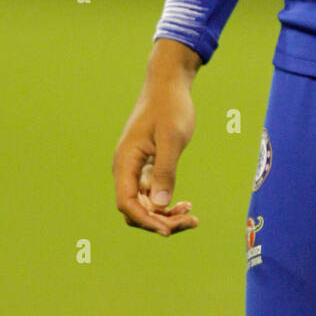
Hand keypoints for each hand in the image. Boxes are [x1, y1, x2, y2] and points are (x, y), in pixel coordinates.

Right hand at [113, 39, 201, 237]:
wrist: (168, 84)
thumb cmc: (170, 106)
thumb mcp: (172, 137)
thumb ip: (165, 169)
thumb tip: (161, 204)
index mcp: (125, 161)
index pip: (127, 203)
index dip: (146, 220)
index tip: (168, 230)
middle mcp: (125, 168)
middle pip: (135, 209)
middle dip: (159, 221)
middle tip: (190, 220)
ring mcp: (134, 168)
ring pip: (144, 204)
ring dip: (164, 215)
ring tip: (191, 216)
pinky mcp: (146, 166)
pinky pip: (151, 194)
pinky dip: (166, 203)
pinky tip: (184, 204)